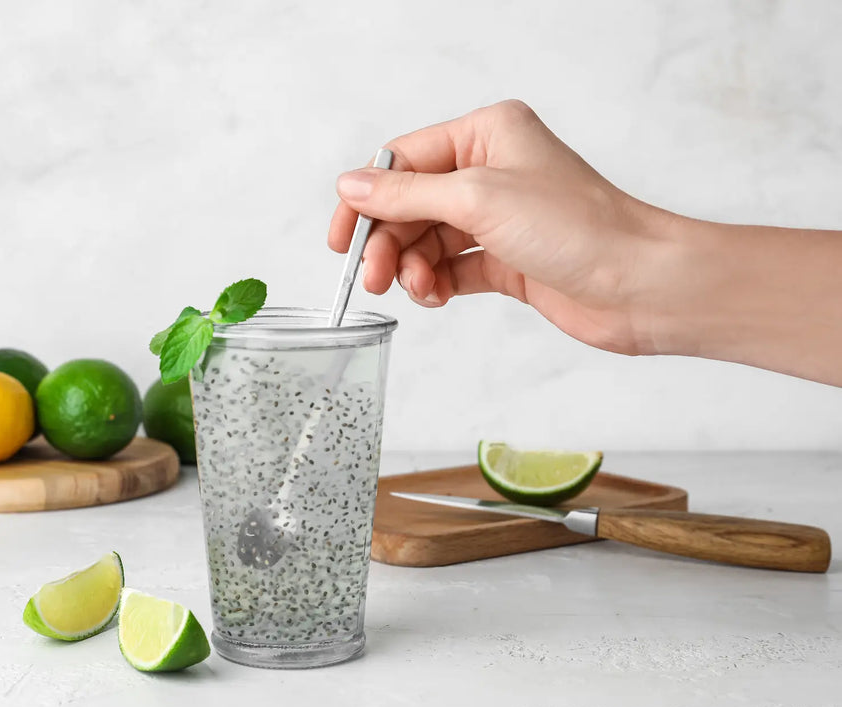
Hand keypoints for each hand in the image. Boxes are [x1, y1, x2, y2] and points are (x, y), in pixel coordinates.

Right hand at [328, 99, 668, 355]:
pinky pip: (452, 269)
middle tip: (374, 277)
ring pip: (428, 240)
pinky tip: (437, 297)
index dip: (367, 200)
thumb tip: (352, 186)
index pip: (404, 161)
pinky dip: (437, 284)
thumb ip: (407, 195)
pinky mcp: (507, 261)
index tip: (342, 239)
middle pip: (410, 205)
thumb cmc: (579, 228)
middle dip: (388, 242)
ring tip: (418, 290)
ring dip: (412, 268)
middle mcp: (491, 171)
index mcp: (487, 134)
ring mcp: (499, 218)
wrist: (640, 285)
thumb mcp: (477, 199)